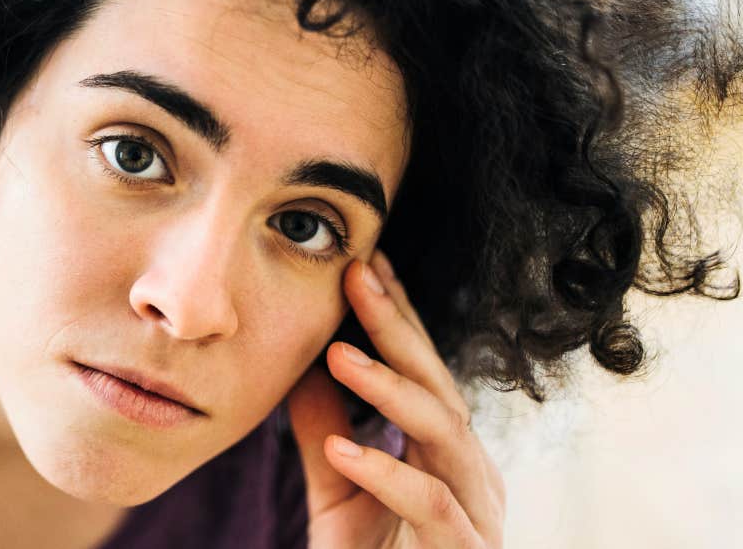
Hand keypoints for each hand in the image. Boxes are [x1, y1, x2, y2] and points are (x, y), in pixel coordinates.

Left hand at [286, 252, 504, 547]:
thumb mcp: (338, 488)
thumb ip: (324, 426)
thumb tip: (299, 358)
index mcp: (447, 453)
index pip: (422, 369)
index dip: (396, 314)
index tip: (362, 260)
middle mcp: (472, 475)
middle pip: (437, 384)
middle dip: (398, 326)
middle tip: (356, 274)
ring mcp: (476, 515)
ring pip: (447, 432)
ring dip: (392, 388)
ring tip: (337, 352)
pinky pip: (431, 506)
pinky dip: (386, 473)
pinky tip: (342, 449)